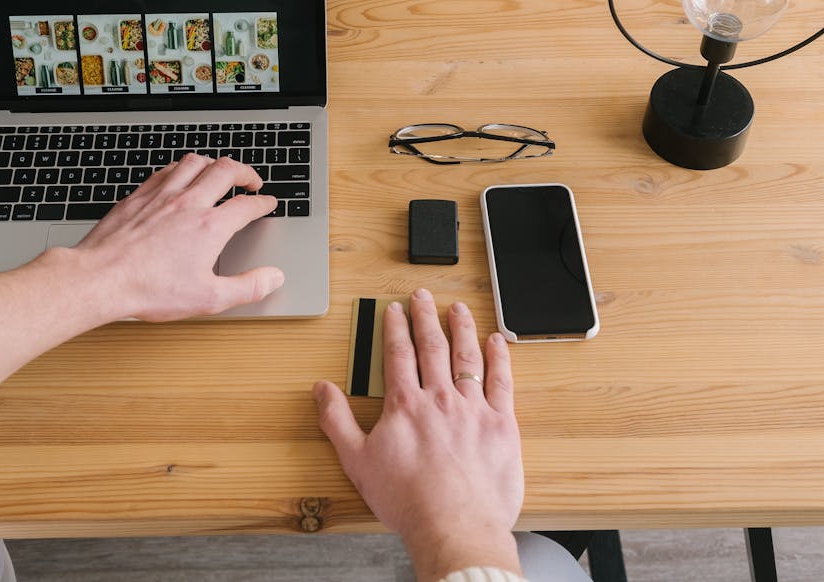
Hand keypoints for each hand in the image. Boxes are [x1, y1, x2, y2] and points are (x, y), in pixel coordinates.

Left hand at [0, 155, 283, 391]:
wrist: (100, 278)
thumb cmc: (148, 289)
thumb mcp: (208, 298)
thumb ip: (247, 287)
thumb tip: (273, 278)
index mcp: (209, 226)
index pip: (247, 205)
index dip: (263, 203)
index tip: (268, 203)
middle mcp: (188, 202)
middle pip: (225, 170)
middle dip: (245, 171)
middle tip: (251, 180)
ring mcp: (161, 195)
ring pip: (195, 162)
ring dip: (213, 163)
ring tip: (219, 171)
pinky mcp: (139, 196)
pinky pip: (167, 169)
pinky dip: (182, 168)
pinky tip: (180, 176)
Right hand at [313, 288, 522, 580]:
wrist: (454, 526)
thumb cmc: (408, 500)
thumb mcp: (357, 461)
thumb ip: (337, 420)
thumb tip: (322, 390)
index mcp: (405, 404)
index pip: (398, 354)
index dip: (396, 328)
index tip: (396, 310)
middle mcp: (440, 398)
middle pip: (433, 346)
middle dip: (427, 317)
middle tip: (424, 297)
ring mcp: (473, 408)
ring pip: (467, 356)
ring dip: (462, 328)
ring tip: (459, 309)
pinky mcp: (500, 424)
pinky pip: (501, 381)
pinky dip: (499, 358)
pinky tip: (497, 341)